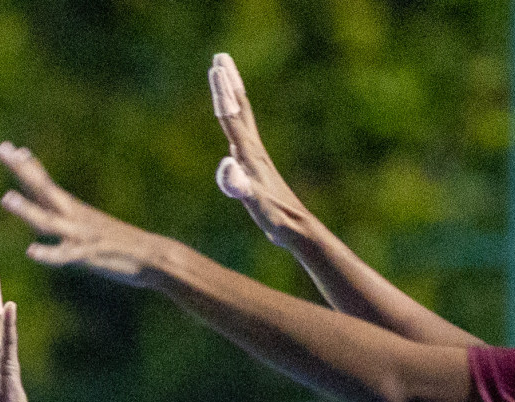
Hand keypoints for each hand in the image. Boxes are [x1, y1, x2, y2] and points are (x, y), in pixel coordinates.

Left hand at [0, 142, 166, 286]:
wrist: (153, 256)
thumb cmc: (117, 243)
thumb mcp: (87, 225)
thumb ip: (61, 217)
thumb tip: (38, 214)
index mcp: (73, 209)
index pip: (45, 183)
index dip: (27, 166)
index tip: (8, 147)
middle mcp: (74, 216)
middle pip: (42, 189)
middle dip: (21, 171)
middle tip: (1, 150)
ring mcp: (81, 235)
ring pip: (48, 221)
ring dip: (27, 210)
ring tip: (6, 198)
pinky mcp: (89, 256)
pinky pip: (65, 255)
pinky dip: (49, 253)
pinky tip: (31, 251)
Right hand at [208, 53, 314, 247]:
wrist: (298, 229)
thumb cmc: (276, 219)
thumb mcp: (257, 204)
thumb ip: (240, 186)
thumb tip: (226, 164)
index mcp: (250, 154)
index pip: (233, 116)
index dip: (223, 92)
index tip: (216, 66)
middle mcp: (253, 151)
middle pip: (240, 109)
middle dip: (229, 84)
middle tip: (220, 58)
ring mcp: (256, 158)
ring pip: (243, 120)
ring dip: (233, 98)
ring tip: (226, 80)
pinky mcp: (257, 169)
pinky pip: (243, 136)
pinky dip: (236, 121)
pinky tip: (232, 125)